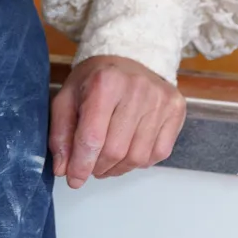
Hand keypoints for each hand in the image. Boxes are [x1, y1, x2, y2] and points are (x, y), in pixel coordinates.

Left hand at [49, 55, 184, 189]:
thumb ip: (61, 133)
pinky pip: (158, 153)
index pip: (92, 137)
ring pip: (138, 157)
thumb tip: (62, 169)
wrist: (129, 57)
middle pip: (115, 151)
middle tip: (89, 167)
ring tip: (106, 163)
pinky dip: (139, 161)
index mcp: (105, 83)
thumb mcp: (67, 97)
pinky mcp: (176, 110)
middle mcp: (137, 90)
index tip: (73, 179)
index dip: (81, 164)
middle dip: (97, 167)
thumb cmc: (95, 80)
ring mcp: (160, 100)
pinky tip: (127, 152)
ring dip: (117, 169)